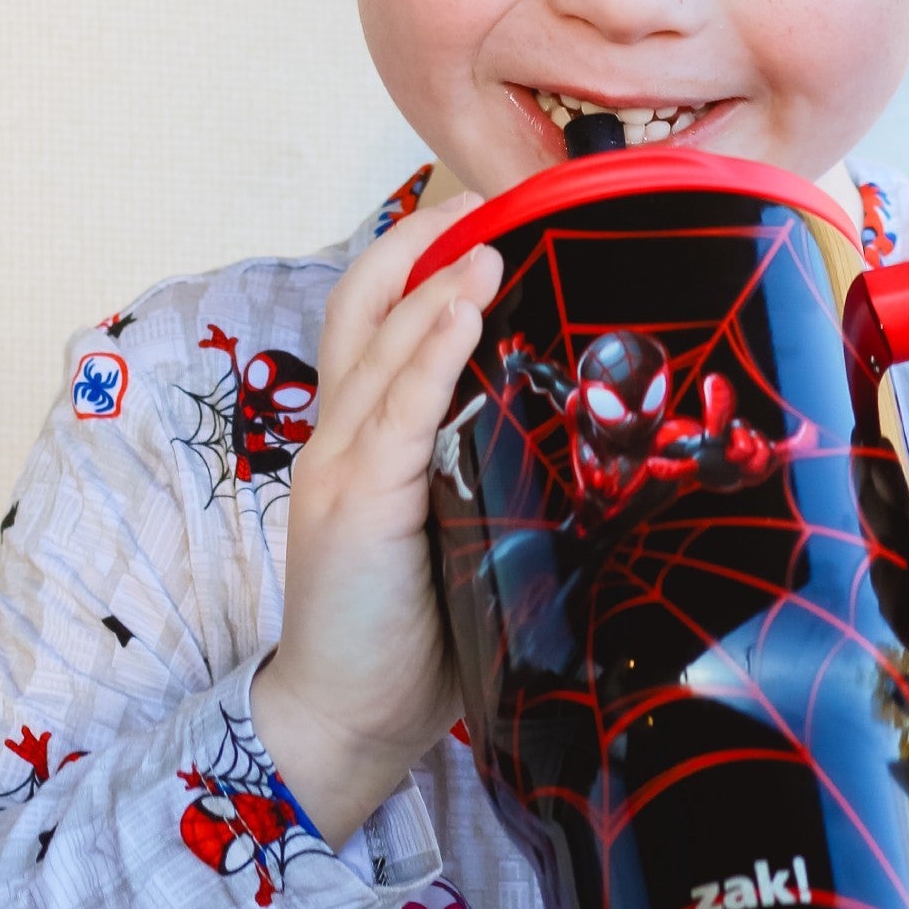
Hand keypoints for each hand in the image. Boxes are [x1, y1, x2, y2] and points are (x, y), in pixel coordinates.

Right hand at [251, 196, 502, 842]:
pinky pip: (395, 412)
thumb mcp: (448, 524)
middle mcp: (339, 435)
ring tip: (489, 231)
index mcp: (360, 437)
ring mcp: (339, 467)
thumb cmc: (412, 627)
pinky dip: (428, 352)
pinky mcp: (356, 506)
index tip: (483, 210)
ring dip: (436, 282)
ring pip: (380, 346)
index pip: (375, 316)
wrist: (347, 717)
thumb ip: (478, 464)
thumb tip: (569, 423)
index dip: (419, 255)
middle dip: (422, 239)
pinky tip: (465, 309)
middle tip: (490, 191)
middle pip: (364, 302)